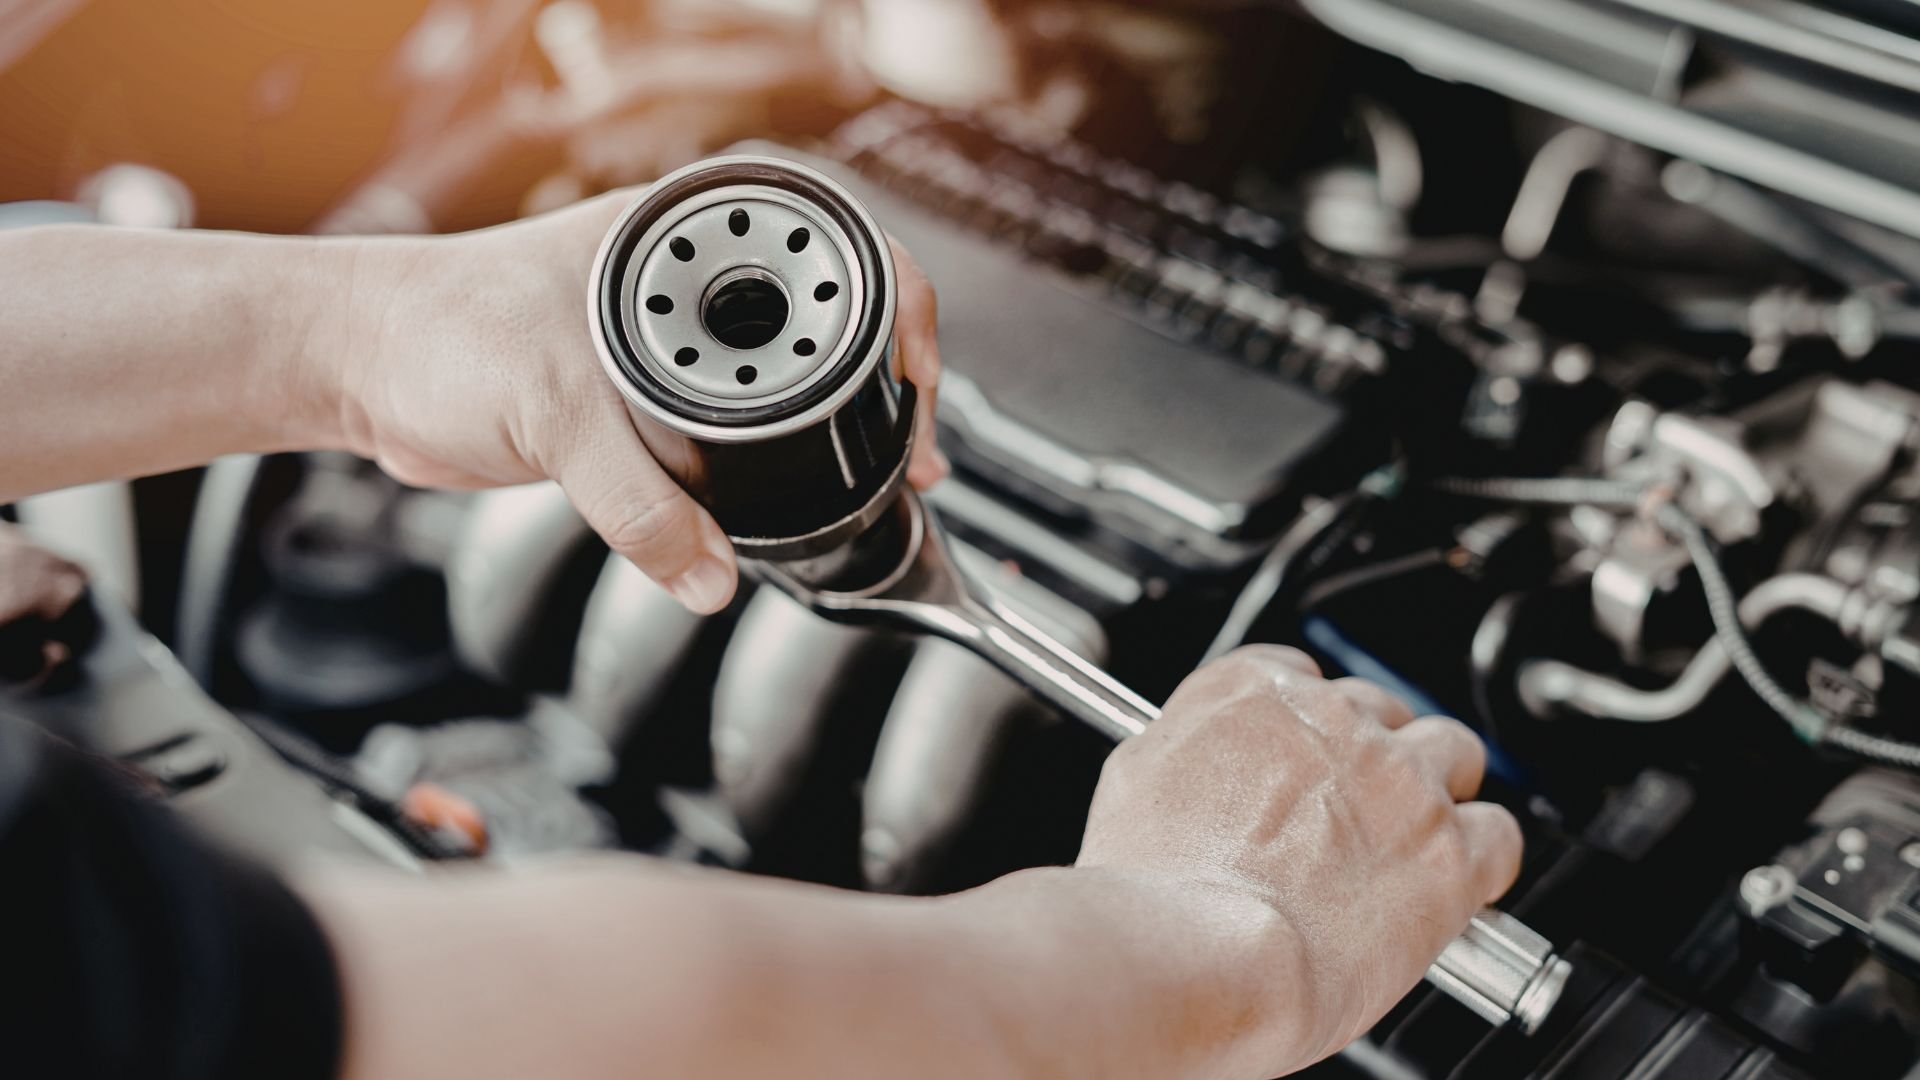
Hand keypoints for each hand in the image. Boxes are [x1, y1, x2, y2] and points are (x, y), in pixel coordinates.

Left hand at [333, 189, 945, 614]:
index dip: (896, 312)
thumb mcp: (555, 411)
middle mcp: (685, 281)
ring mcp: (668, 342)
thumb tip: (712, 576)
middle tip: (918, 446)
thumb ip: (639, 505)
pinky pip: (730, 436)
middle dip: (884, 382)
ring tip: (886, 473)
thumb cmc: (439, 332)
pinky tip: (797, 496)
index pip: (830, 249)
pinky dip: (770, 469)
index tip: (916, 381)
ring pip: (782, 382)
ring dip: (834, 430)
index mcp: (679, 237)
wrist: (363, 367)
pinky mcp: (644, 403)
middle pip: (826, 322)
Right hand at [1076, 645, 1522, 1075]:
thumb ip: (1180, 756)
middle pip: (1381, 709)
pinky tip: (1455, 885)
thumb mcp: (1131, 786)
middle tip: (1350, 813)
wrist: (1199, 954)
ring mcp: (1398, 779)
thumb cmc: (1153, 891)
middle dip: (1372, 757)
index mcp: (1248, 692)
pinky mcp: (1449, 849)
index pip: (1299, 673)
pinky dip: (1483, 856)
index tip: (1303, 758)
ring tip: (1409, 841)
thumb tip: (1193, 769)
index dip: (1307, 725)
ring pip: (1452, 752)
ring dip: (1437, 790)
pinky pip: (1500, 833)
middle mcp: (1331, 718)